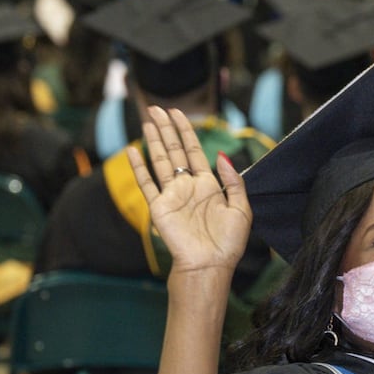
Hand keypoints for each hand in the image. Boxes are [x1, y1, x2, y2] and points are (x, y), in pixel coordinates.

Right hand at [128, 106, 251, 277]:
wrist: (209, 265)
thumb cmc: (227, 243)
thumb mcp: (241, 209)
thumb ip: (233, 181)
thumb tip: (222, 155)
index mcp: (208, 186)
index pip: (194, 151)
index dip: (186, 132)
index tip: (178, 113)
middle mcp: (188, 187)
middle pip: (175, 151)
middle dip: (166, 129)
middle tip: (156, 108)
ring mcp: (172, 196)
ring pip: (160, 161)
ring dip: (153, 140)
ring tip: (147, 120)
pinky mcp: (159, 207)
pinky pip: (146, 183)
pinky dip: (139, 167)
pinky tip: (132, 150)